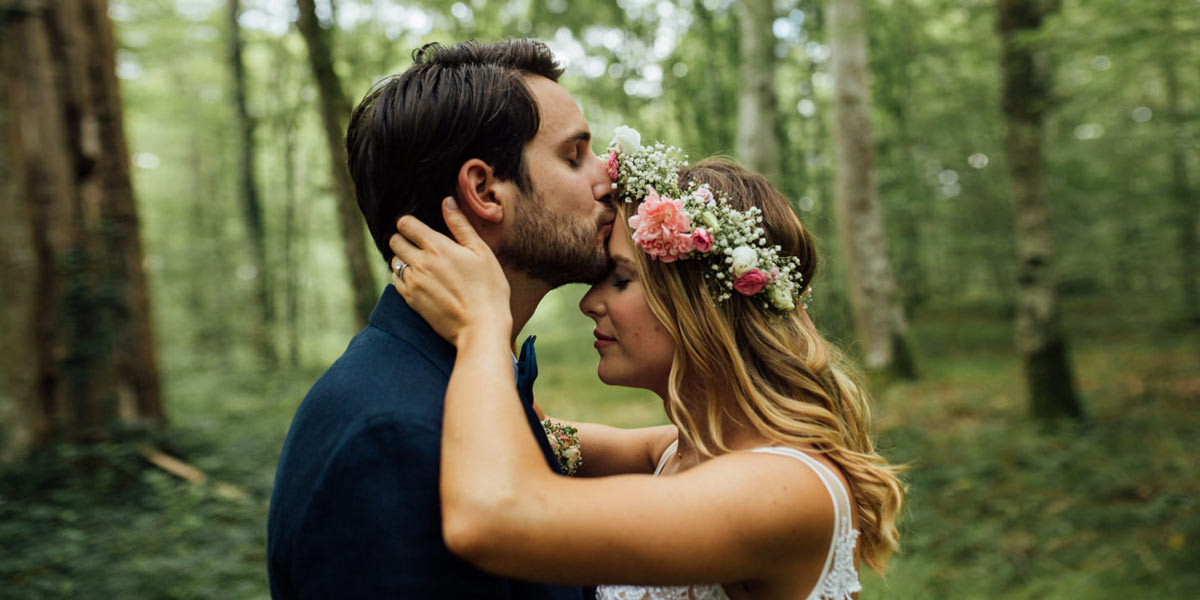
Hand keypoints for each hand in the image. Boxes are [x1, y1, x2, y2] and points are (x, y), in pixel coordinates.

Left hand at [390, 198, 511, 345]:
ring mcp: (412, 283)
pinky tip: (419, 280)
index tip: (418, 227)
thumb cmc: (488, 288)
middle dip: (403, 238)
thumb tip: (446, 201)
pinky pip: (395, 281)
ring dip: (403, 258)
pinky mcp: (410, 300)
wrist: (481, 326)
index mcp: (437, 247)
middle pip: (395, 241)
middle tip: (418, 244)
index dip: (410, 222)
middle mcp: (419, 263)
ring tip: (420, 263)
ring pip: (394, 261)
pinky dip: (402, 276)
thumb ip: (460, 225)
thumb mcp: (481, 252)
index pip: (406, 224)